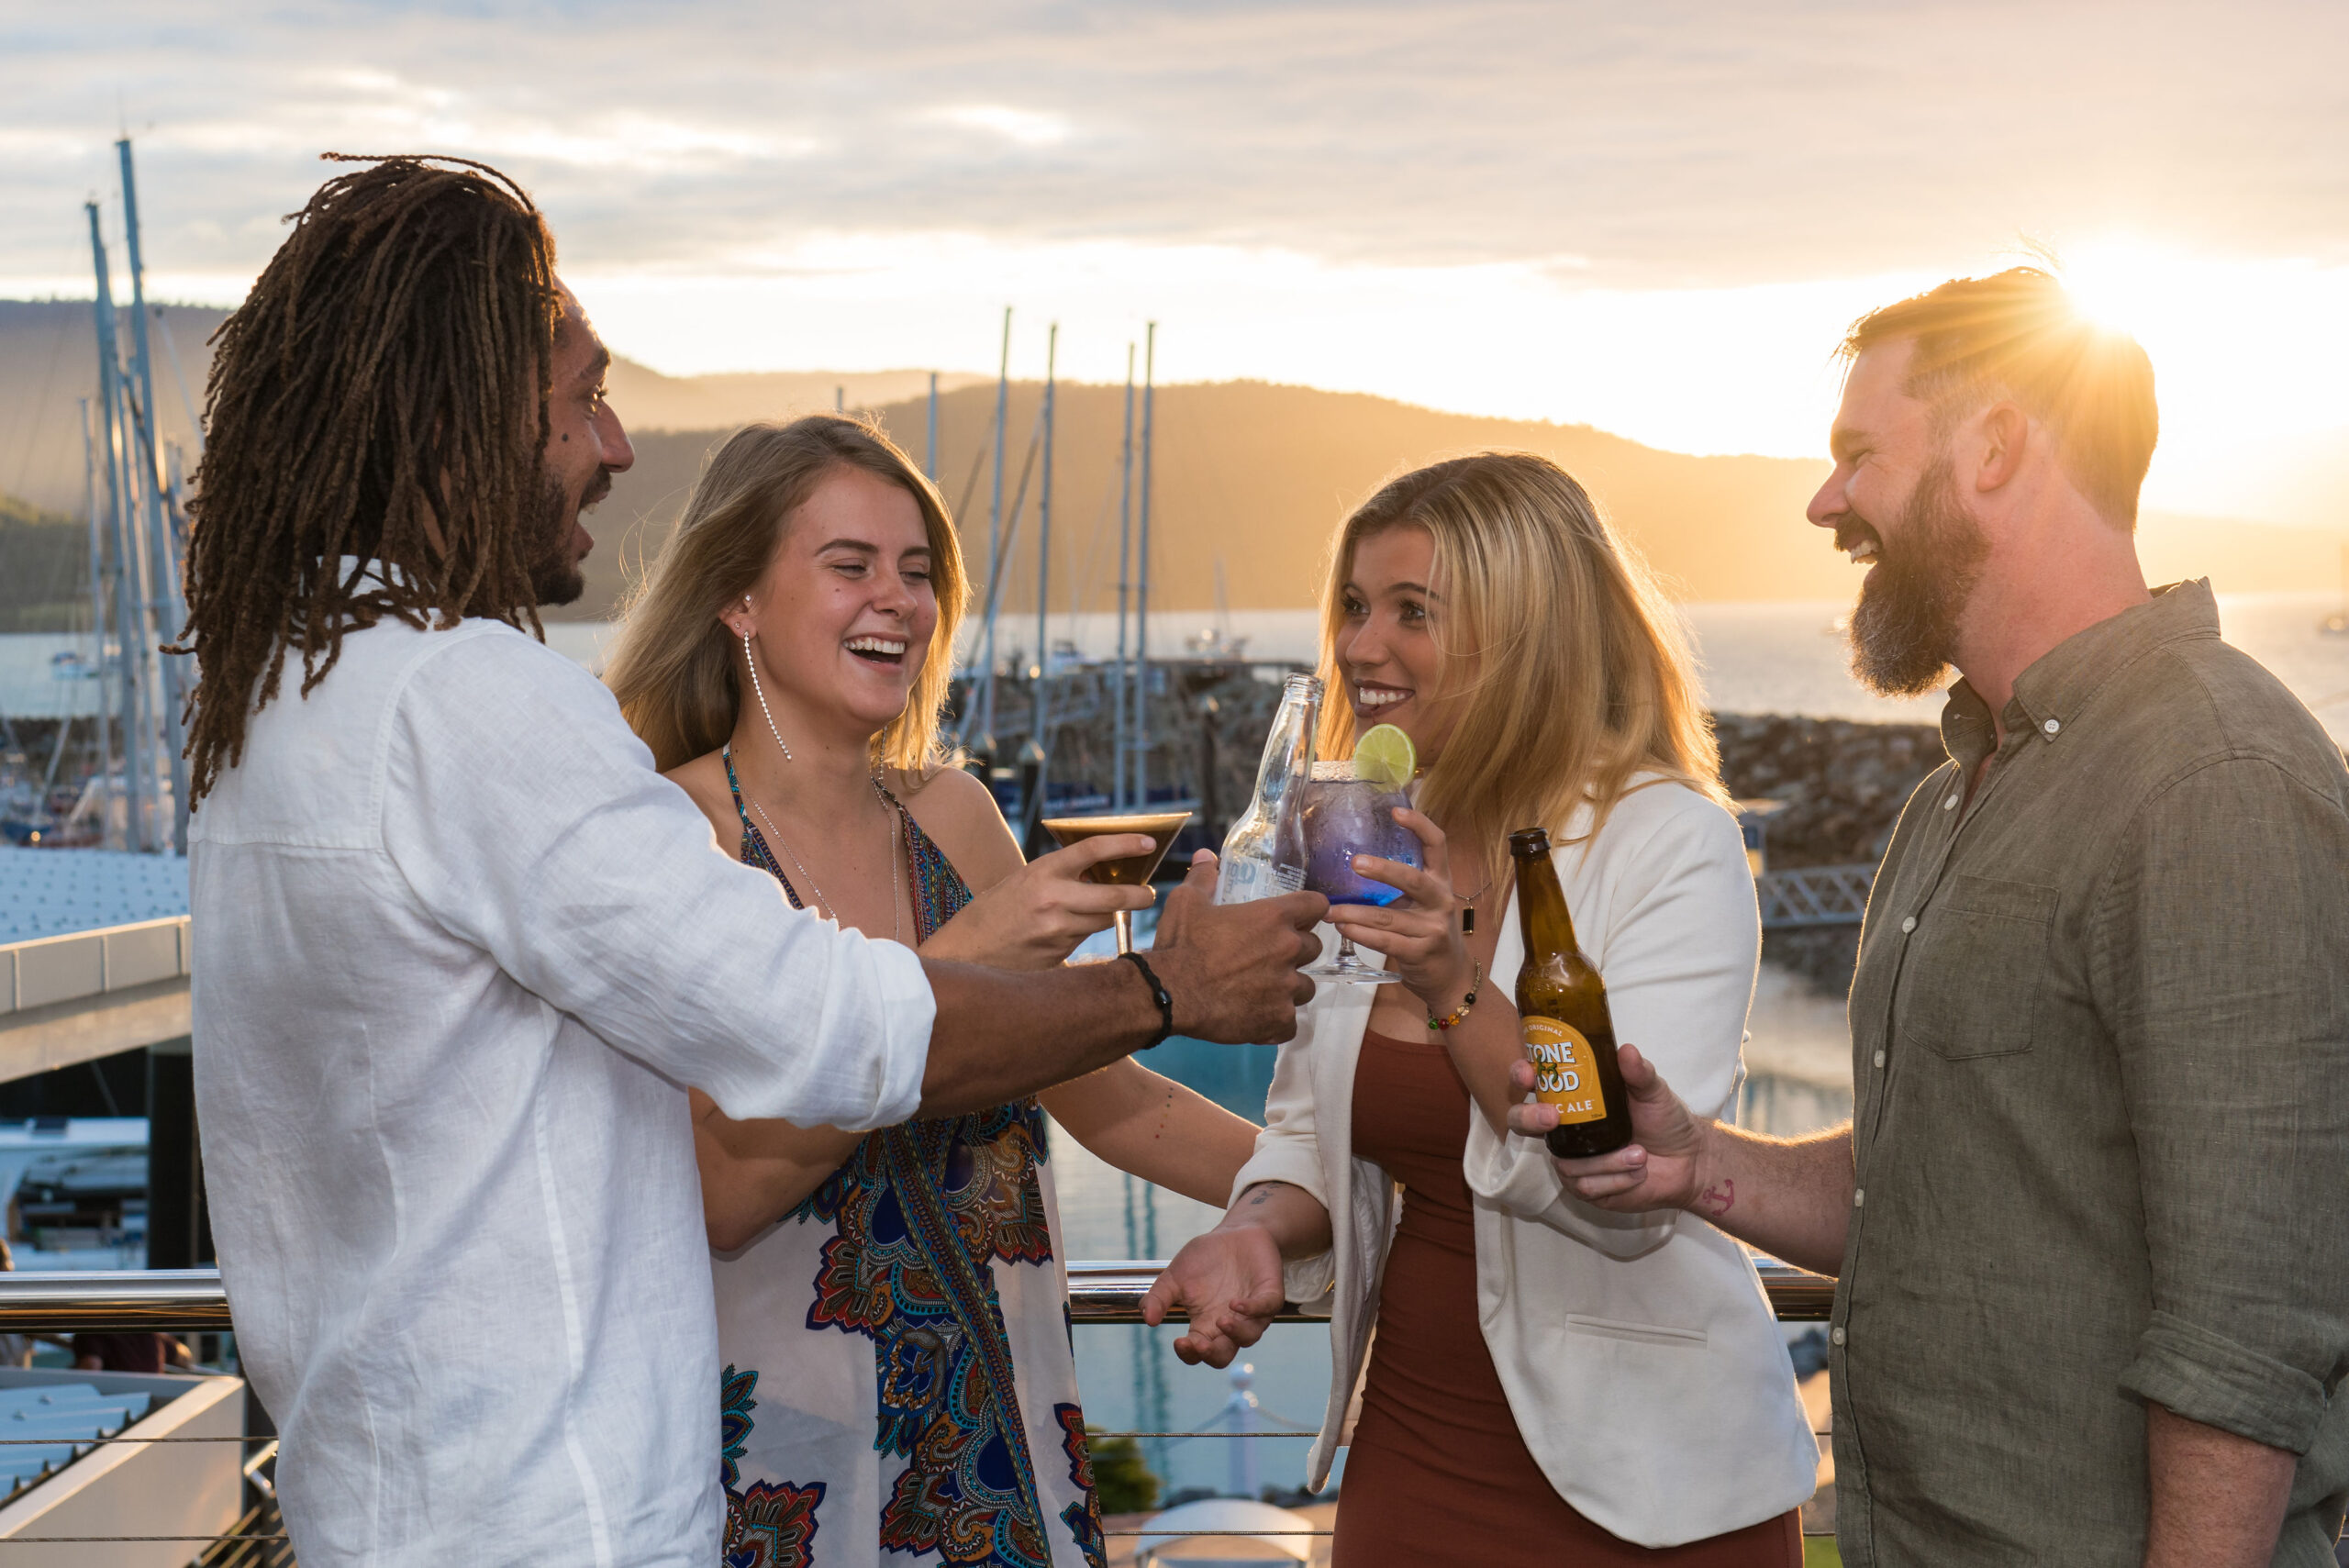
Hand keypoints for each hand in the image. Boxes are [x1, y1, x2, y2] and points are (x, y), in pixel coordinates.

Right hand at [922, 834, 1158, 969]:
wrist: (966, 949)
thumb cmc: (996, 909)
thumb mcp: (1025, 880)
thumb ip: (1061, 876)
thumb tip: (1102, 874)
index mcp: (1043, 870)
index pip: (1094, 849)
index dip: (1126, 844)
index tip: (1149, 843)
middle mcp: (1053, 898)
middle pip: (1115, 895)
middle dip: (1140, 896)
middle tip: (1148, 894)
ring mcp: (1057, 930)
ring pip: (1104, 920)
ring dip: (1109, 916)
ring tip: (1096, 911)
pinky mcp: (1058, 954)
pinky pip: (1084, 940)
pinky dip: (1084, 933)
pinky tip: (1063, 932)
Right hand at [1140, 1224, 1285, 1366]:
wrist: (1235, 1233)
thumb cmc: (1204, 1259)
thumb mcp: (1175, 1276)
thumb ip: (1159, 1297)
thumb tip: (1148, 1320)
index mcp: (1205, 1325)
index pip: (1197, 1352)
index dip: (1189, 1353)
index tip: (1179, 1341)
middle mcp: (1230, 1325)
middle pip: (1223, 1356)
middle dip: (1212, 1354)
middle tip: (1200, 1343)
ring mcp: (1253, 1313)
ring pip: (1249, 1337)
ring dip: (1235, 1333)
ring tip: (1221, 1320)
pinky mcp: (1270, 1294)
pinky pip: (1266, 1309)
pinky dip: (1253, 1309)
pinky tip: (1236, 1303)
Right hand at [1147, 851, 1326, 1043]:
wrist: (1168, 993)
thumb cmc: (1180, 945)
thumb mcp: (1187, 902)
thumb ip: (1203, 877)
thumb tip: (1206, 856)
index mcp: (1273, 917)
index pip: (1317, 905)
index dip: (1310, 909)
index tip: (1300, 917)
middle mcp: (1288, 950)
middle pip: (1314, 947)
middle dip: (1296, 951)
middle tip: (1269, 956)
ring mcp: (1286, 987)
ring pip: (1305, 986)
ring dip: (1289, 987)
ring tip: (1263, 990)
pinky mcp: (1278, 1019)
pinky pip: (1290, 1023)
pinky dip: (1276, 1021)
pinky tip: (1257, 1017)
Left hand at [1324, 808, 1473, 1011]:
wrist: (1450, 976)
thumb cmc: (1428, 932)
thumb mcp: (1424, 903)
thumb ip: (1401, 886)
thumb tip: (1355, 864)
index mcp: (1442, 882)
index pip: (1438, 844)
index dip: (1419, 825)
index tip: (1396, 811)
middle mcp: (1442, 901)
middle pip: (1413, 879)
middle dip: (1383, 870)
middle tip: (1355, 863)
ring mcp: (1434, 928)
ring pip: (1389, 917)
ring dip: (1354, 913)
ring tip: (1330, 910)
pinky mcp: (1422, 952)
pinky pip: (1385, 941)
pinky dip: (1361, 934)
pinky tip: (1343, 928)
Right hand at [1506, 1044, 1712, 1212]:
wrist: (1689, 1161)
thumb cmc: (1666, 1120)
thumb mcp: (1653, 1091)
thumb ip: (1638, 1072)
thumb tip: (1626, 1050)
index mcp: (1574, 1098)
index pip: (1533, 1083)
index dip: (1520, 1076)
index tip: (1528, 1075)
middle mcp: (1565, 1129)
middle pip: (1521, 1122)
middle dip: (1530, 1118)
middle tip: (1553, 1117)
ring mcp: (1572, 1160)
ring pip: (1564, 1161)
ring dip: (1605, 1160)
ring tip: (1639, 1153)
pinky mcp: (1586, 1189)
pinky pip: (1585, 1186)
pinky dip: (1616, 1179)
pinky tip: (1638, 1171)